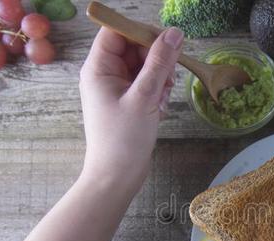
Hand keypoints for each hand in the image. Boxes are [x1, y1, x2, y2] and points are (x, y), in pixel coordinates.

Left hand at [78, 27, 183, 192]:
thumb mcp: (144, 97)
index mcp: (99, 68)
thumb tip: (174, 33)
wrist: (117, 176)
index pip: (118, 31)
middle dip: (156, 60)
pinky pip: (148, 84)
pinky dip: (158, 92)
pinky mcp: (129, 102)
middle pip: (135, 48)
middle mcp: (106, 74)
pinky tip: (160, 110)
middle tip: (168, 80)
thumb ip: (160, 63)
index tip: (165, 44)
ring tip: (162, 100)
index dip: (141, 32)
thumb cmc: (123, 139)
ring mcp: (118, 88)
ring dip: (160, 78)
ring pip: (145, 67)